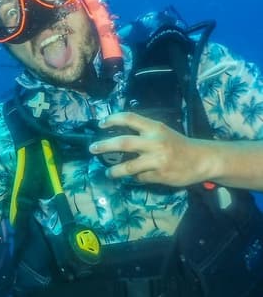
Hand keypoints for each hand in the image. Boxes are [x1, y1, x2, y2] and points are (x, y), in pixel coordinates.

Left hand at [89, 112, 214, 185]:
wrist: (203, 159)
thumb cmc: (178, 145)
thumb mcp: (162, 132)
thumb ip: (143, 134)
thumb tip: (115, 140)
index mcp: (155, 128)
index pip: (130, 118)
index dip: (113, 119)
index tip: (101, 124)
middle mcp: (155, 142)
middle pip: (123, 143)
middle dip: (104, 146)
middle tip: (92, 149)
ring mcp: (157, 160)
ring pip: (128, 166)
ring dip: (115, 171)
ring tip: (108, 173)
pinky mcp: (159, 175)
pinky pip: (140, 178)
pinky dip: (136, 178)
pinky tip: (138, 177)